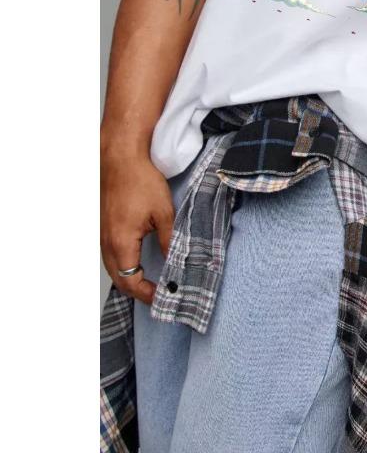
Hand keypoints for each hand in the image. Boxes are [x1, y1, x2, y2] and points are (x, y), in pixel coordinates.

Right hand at [100, 154, 174, 303]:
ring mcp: (101, 235)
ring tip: (149, 284)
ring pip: (112, 269)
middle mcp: (106, 243)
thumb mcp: (163, 212)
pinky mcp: (103, 227)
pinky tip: (134, 265)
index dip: (147, 294)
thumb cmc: (141, 181)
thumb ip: (168, 240)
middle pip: (119, 279)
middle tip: (158, 295)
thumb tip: (174, 262)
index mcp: (120, 243)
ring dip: (128, 280)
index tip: (163, 297)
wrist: (121, 159)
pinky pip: (109, 256)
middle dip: (137, 291)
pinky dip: (121, 267)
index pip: (131, 281)